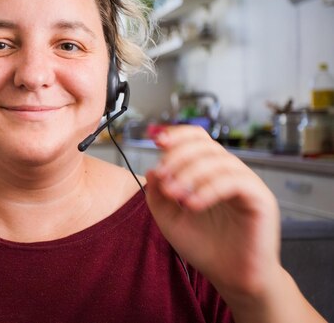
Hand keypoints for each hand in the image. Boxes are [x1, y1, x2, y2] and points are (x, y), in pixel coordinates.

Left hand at [144, 125, 280, 299]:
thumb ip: (157, 195)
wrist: (232, 278)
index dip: (178, 135)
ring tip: (175, 195)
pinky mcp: (261, 198)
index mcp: (209, 171)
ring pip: (218, 161)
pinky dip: (209, 189)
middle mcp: (229, 172)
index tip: (156, 141)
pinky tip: (192, 204)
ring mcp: (247, 183)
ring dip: (190, 174)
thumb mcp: (169, 219)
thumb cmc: (204, 247)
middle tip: (163, 178)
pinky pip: (234, 181)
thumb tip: (152, 169)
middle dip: (178, 158)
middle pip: (205, 146)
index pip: (197, 139)